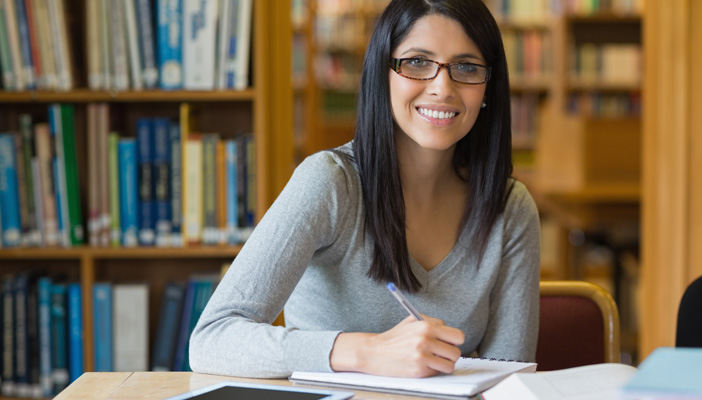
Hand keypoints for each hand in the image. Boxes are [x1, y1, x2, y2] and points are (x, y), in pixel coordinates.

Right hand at [330, 315, 464, 377]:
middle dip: (451, 353)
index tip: (449, 342)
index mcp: (426, 326)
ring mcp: (422, 357)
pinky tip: (423, 364)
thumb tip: (448, 330)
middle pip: (456, 352)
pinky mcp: (418, 370)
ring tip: (434, 360)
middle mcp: (425, 340)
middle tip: (442, 353)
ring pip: (450, 365)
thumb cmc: (394, 337)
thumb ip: (432, 322)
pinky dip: (433, 370)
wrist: (374, 352)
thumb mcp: (412, 321)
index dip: (454, 340)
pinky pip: (437, 372)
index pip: (458, 336)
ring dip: (444, 364)